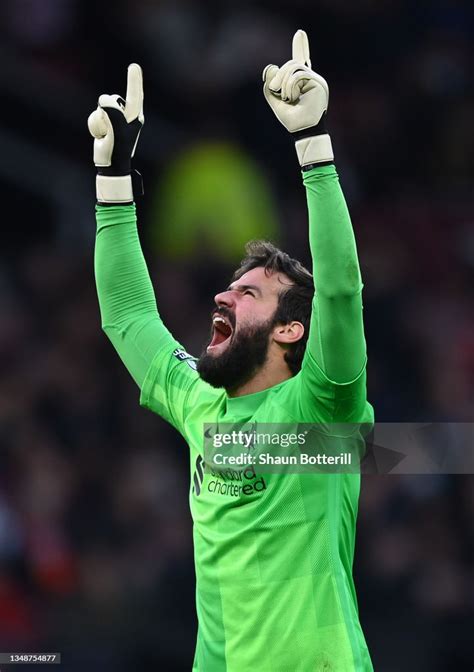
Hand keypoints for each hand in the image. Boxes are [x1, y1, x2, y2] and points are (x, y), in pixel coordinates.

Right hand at [88, 63, 143, 203]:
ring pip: (102, 108)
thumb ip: (112, 113)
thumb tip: (104, 99)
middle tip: (110, 132)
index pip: (135, 95)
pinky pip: (96, 114)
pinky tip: (101, 136)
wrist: (110, 164)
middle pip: (112, 100)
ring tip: (106, 135)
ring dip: (100, 121)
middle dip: (106, 113)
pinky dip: (95, 125)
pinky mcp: (106, 122)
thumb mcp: (117, 131)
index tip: (134, 66)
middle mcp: (127, 115)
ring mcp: (116, 118)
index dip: (134, 80)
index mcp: (135, 117)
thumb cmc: (117, 149)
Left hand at [263, 30, 332, 167]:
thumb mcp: (275, 101)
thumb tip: (271, 67)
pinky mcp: (319, 83)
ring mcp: (316, 80)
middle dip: (279, 76)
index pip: (300, 60)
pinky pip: (299, 74)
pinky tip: (291, 97)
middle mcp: (310, 79)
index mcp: (301, 82)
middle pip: (291, 64)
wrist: (303, 131)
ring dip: (284, 82)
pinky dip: (290, 85)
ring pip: (294, 67)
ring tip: (285, 98)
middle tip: (275, 90)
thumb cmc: (291, 120)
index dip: (300, 47)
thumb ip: (270, 85)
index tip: (300, 33)